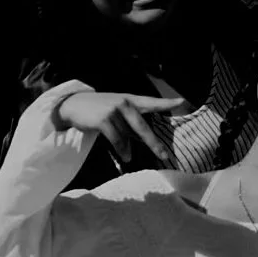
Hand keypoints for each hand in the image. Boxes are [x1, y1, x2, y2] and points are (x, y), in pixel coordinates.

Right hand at [52, 89, 184, 168]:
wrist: (74, 105)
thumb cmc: (99, 110)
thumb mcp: (117, 113)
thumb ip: (131, 125)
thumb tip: (144, 142)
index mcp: (130, 100)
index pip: (152, 102)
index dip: (167, 103)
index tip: (183, 102)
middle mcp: (124, 103)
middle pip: (143, 126)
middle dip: (153, 143)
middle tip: (164, 155)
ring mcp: (114, 110)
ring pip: (127, 136)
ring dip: (128, 148)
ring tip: (129, 157)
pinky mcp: (104, 119)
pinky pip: (117, 139)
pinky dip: (121, 149)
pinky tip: (125, 156)